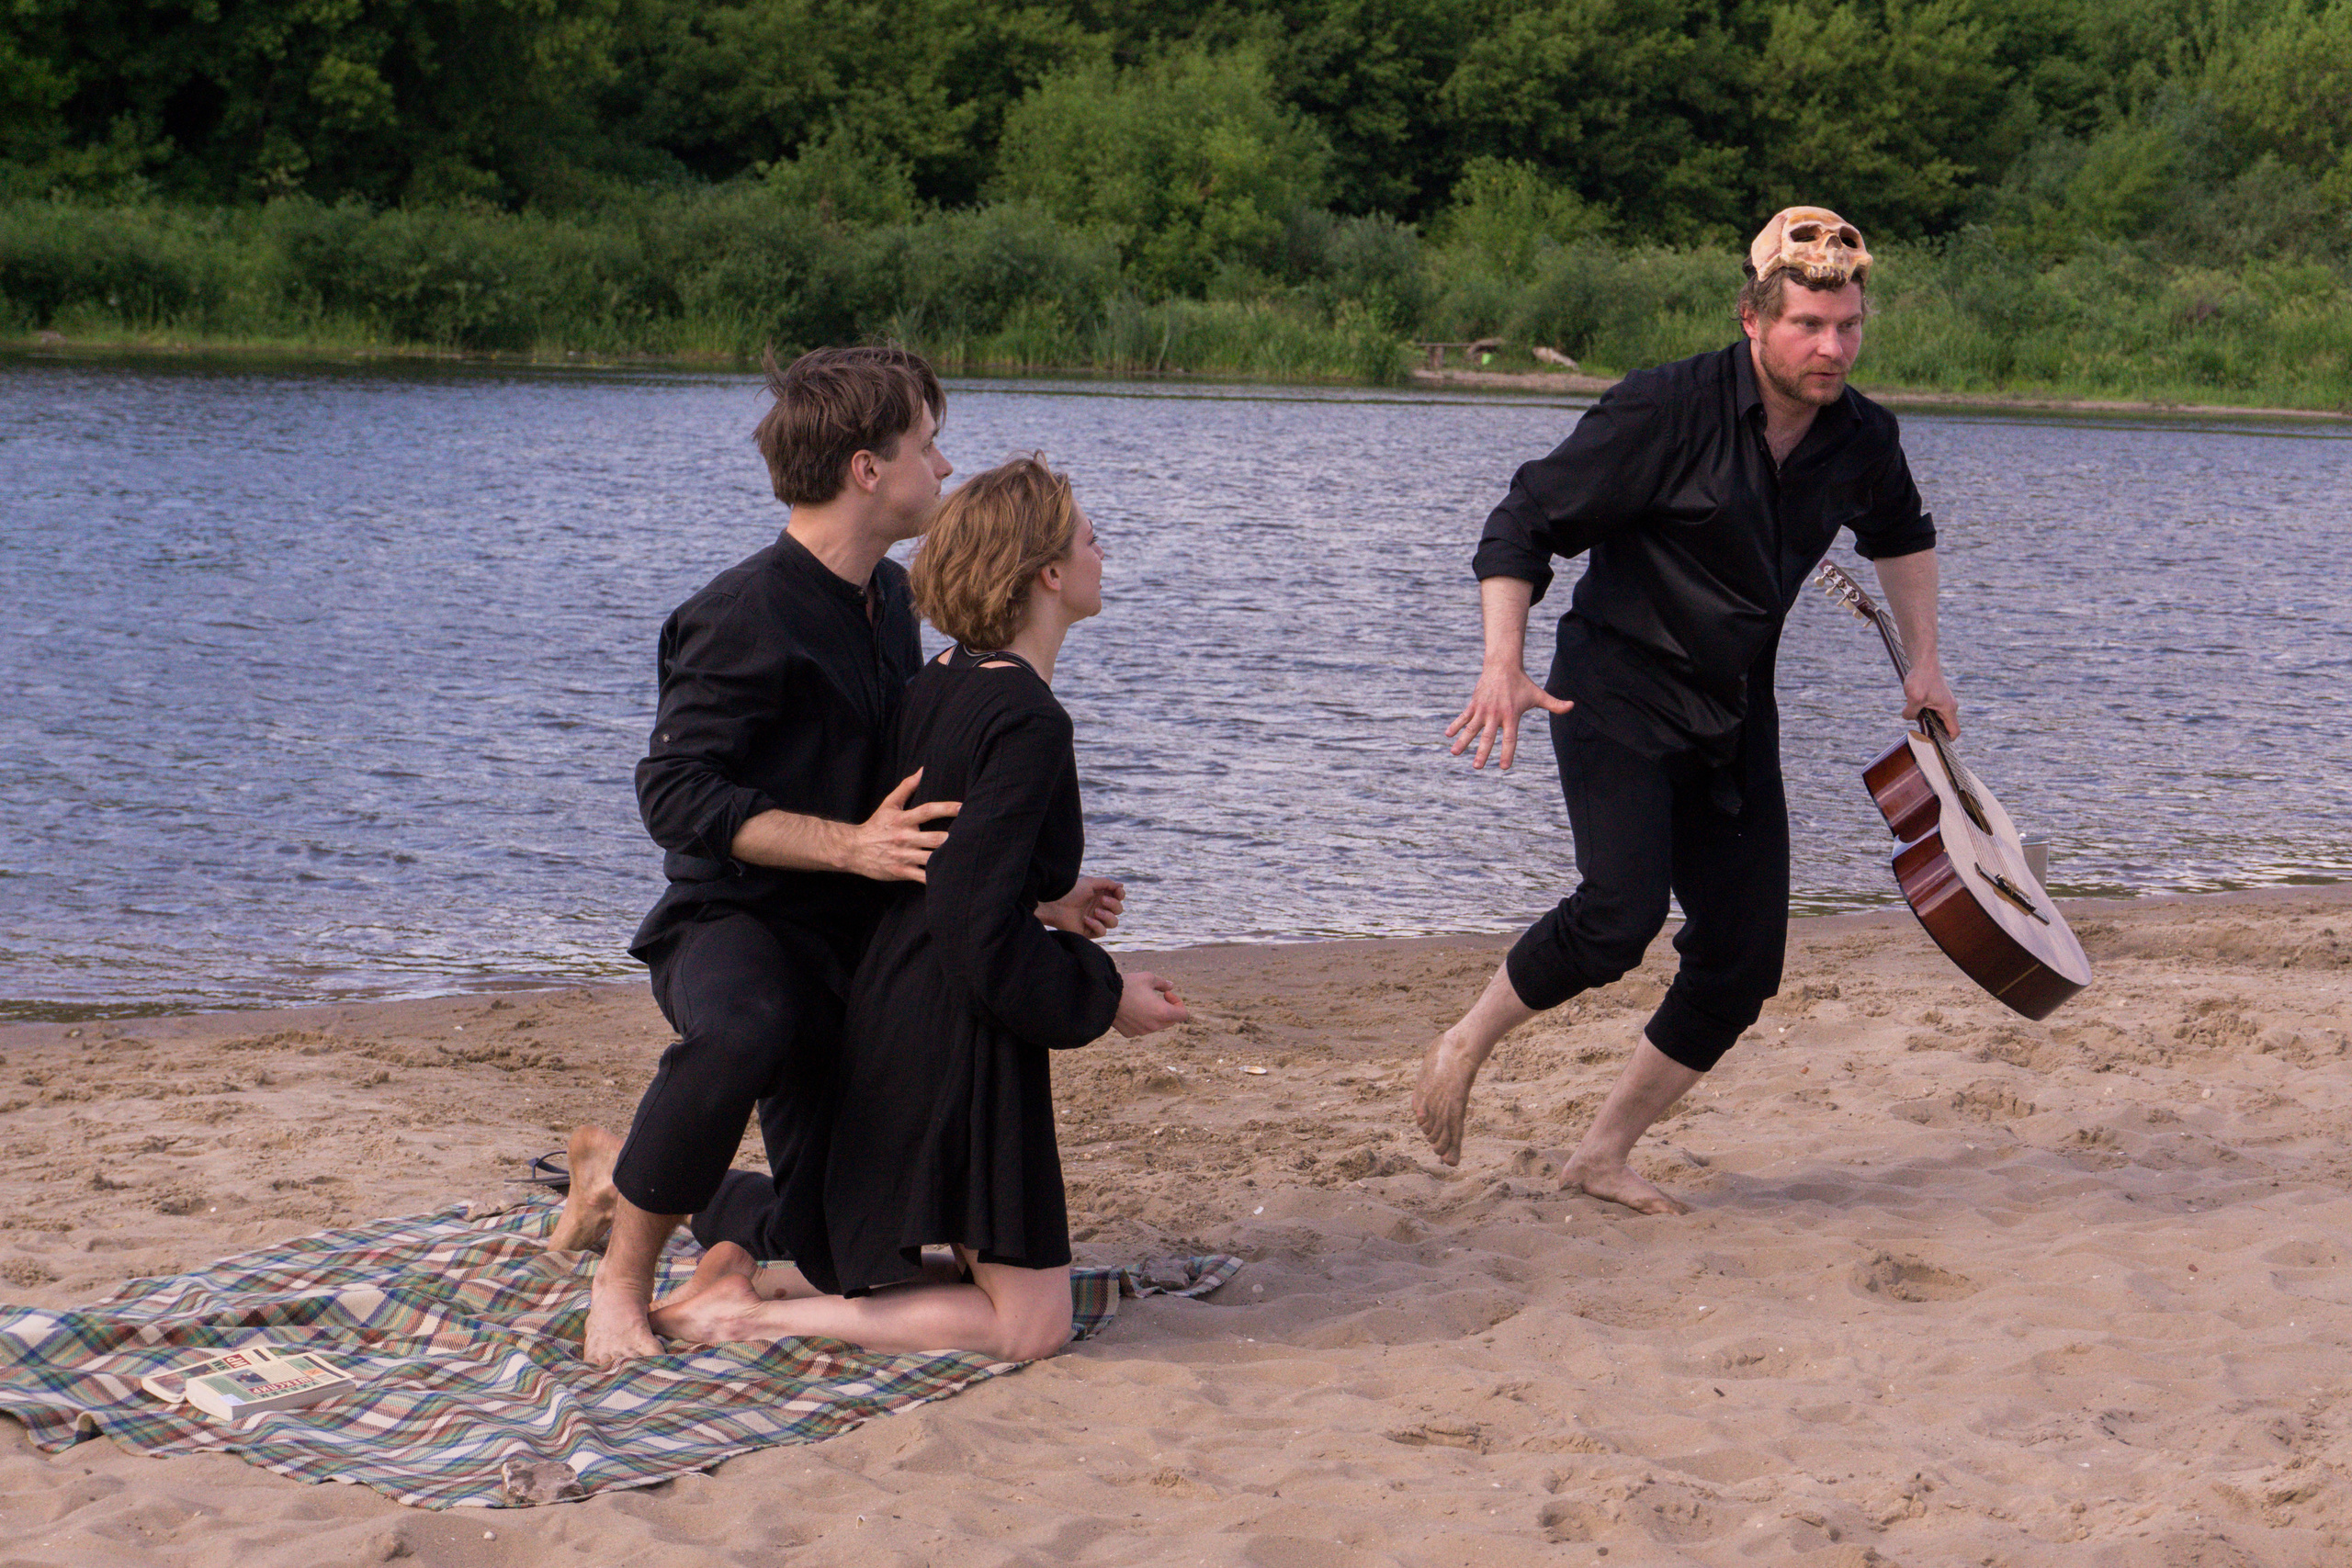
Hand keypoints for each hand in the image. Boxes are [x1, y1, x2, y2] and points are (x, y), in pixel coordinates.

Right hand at [842, 769, 960, 882]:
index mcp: (903, 820)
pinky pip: (922, 877)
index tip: (963, 807)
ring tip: (967, 856)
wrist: (854, 849)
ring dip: (948, 858)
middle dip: (952, 838)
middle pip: (934, 838)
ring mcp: (903, 856)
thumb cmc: (875, 825)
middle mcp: (904, 838)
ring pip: (930, 858)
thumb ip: (906, 787)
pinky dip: (935, 878)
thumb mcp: (888, 804)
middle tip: (973, 836)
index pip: (928, 811)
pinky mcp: (902, 871)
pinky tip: (949, 877)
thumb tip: (922, 770)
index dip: (946, 808)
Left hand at [1039, 875, 1123, 936]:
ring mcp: (1096, 920)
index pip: (1118, 897)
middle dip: (1114, 904)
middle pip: (1119, 910)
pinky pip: (1102, 932)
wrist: (1055, 905)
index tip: (1117, 891)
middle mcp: (1100, 908)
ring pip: (1114, 923)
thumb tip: (1121, 885)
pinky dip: (1096, 925)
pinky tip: (1085, 919)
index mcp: (1101, 896)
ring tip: (1095, 911)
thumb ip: (1107, 883)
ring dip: (1107, 916)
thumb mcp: (1090, 882)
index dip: (1120, 895)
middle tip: (1102, 900)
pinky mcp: (1090, 931)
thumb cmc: (1071, 892)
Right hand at [1112, 971, 1188, 1036]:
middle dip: (1168, 1009)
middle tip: (1158, 996)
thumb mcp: (1148, 978)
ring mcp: (1142, 1032)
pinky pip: (1142, 1028)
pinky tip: (1131, 1009)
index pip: (1183, 1015)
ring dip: (1155, 1015)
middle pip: (1171, 1021)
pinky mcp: (1130, 1034)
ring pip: (1156, 1025)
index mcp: (1162, 1013)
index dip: (1179, 1003)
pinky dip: (1142, 1020)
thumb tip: (1171, 986)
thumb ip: (1163, 983)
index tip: (1167, 994)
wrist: (1103, 996)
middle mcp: (1154, 1026)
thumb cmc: (1128, 985)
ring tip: (1142, 1001)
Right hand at [1444, 663, 1572, 770]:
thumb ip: (1555, 704)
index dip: (1507, 753)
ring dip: (1462, 741)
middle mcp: (1495, 715)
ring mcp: (1483, 709)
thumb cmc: (1522, 683)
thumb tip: (1572, 706)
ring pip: (1471, 728)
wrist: (1503, 664)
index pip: (1510, 738)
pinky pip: (1463, 717)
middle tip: (1477, 767)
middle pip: (1488, 737)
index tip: (1504, 767)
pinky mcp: (1474, 704)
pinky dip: (1455, 725)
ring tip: (1454, 753)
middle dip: (1481, 752)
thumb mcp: (1538, 695)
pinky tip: (1448, 735)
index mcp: (1511, 716)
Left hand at [1903, 662, 1958, 738]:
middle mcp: (1949, 707)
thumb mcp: (1914, 698)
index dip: (1946, 741)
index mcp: (1948, 709)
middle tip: (1918, 734)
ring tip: (1915, 717)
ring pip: (1936, 718)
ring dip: (1926, 720)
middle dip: (1932, 731)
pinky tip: (1914, 709)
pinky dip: (1924, 712)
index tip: (1933, 743)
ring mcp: (1944, 702)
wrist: (1923, 662)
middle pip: (1944, 726)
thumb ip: (1910, 713)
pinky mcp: (1937, 697)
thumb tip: (1908, 718)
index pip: (1954, 732)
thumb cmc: (1922, 678)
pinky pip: (1932, 710)